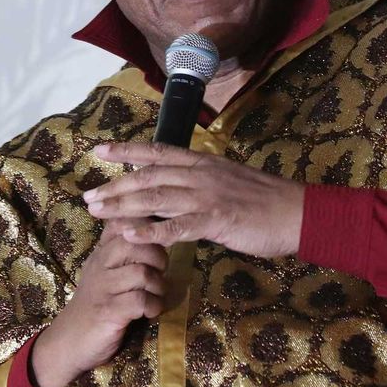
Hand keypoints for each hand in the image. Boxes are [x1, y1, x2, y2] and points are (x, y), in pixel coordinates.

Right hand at [29, 216, 165, 386]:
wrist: (67, 343)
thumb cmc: (94, 305)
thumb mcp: (104, 273)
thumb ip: (122, 253)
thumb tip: (152, 231)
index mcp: (101, 253)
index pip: (121, 222)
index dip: (145, 225)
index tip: (156, 240)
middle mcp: (99, 265)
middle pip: (134, 242)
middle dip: (158, 255)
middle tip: (161, 271)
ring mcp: (102, 288)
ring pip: (141, 272)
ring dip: (158, 285)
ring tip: (156, 295)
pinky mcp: (107, 312)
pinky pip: (140, 300)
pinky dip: (153, 306)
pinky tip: (150, 312)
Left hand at [84, 142, 305, 257]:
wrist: (297, 212)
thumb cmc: (266, 201)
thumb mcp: (230, 181)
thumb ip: (203, 182)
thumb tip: (181, 187)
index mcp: (203, 162)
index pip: (157, 152)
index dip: (127, 150)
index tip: (99, 150)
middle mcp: (200, 174)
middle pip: (148, 176)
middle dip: (116, 185)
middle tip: (89, 196)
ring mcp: (207, 195)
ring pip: (156, 198)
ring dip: (123, 206)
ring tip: (98, 213)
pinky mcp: (216, 220)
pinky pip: (177, 227)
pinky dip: (151, 232)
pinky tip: (130, 236)